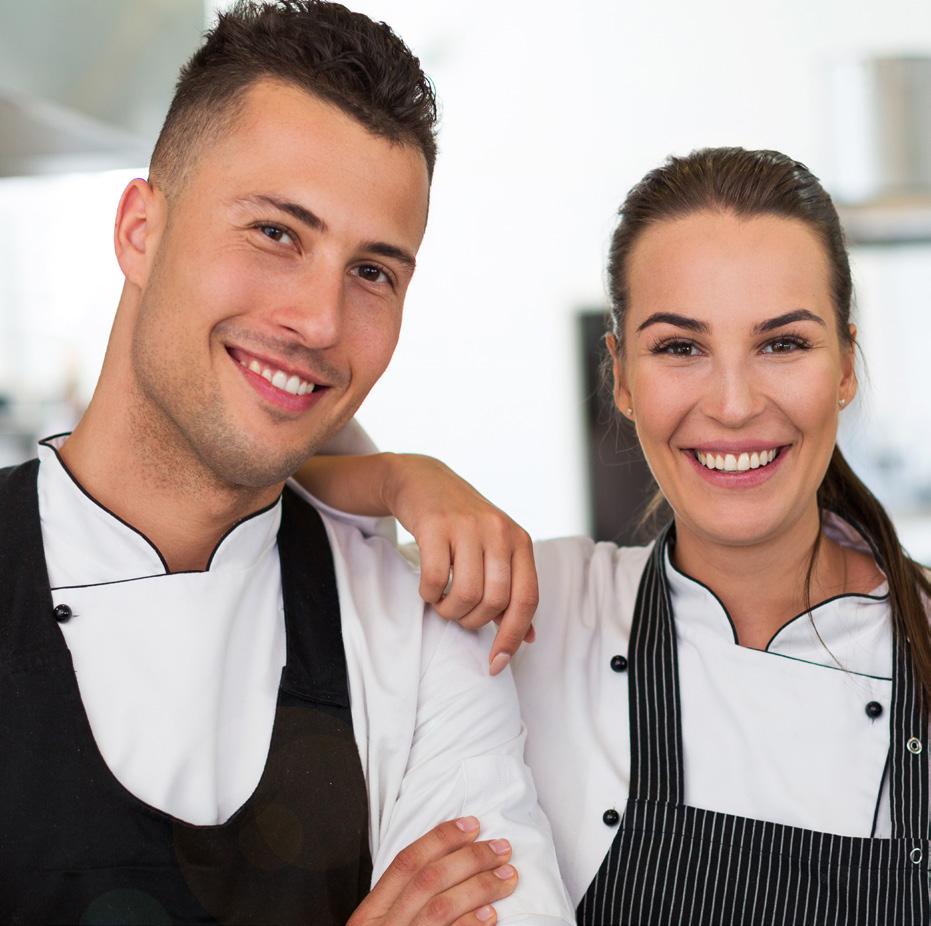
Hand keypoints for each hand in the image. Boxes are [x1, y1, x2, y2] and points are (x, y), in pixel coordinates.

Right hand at [348, 817, 517, 925]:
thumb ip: (402, 903)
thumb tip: (448, 866)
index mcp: (370, 915)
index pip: (406, 862)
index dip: (441, 838)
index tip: (470, 825)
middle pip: (429, 880)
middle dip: (469, 858)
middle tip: (499, 849)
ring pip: (442, 907)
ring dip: (480, 887)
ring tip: (506, 878)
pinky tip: (491, 916)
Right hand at [382, 455, 537, 673]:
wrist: (424, 480)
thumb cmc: (463, 524)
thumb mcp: (496, 550)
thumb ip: (513, 591)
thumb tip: (529, 638)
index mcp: (520, 541)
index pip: (527, 599)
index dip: (513, 636)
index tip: (495, 663)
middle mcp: (499, 531)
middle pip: (495, 601)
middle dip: (473, 621)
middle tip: (459, 615)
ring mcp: (468, 526)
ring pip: (467, 593)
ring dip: (450, 610)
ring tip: (442, 601)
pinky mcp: (436, 525)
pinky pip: (436, 579)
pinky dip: (430, 594)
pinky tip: (428, 587)